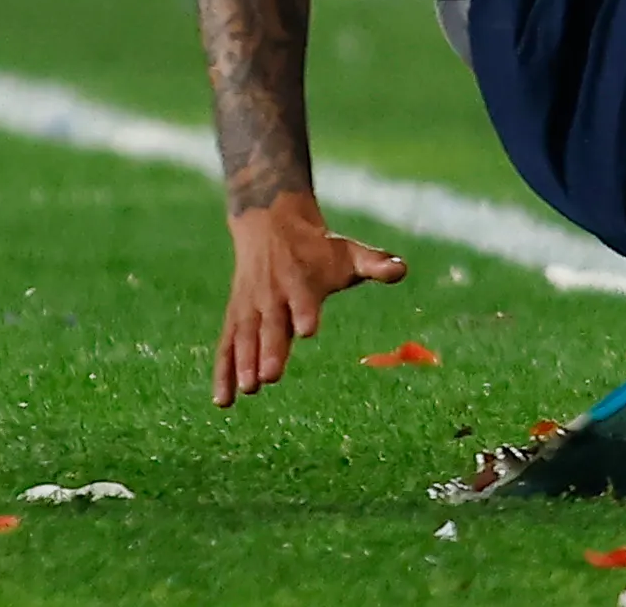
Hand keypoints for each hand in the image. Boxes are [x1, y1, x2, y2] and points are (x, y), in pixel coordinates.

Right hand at [215, 194, 405, 406]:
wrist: (270, 224)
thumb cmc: (318, 248)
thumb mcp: (348, 252)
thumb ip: (375, 264)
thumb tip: (403, 269)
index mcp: (301, 279)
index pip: (303, 297)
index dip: (304, 312)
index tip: (307, 330)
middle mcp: (272, 294)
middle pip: (270, 324)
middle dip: (270, 348)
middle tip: (270, 376)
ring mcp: (251, 307)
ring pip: (245, 336)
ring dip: (244, 362)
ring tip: (249, 389)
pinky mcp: (236, 317)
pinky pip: (226, 345)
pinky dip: (222, 372)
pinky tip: (223, 401)